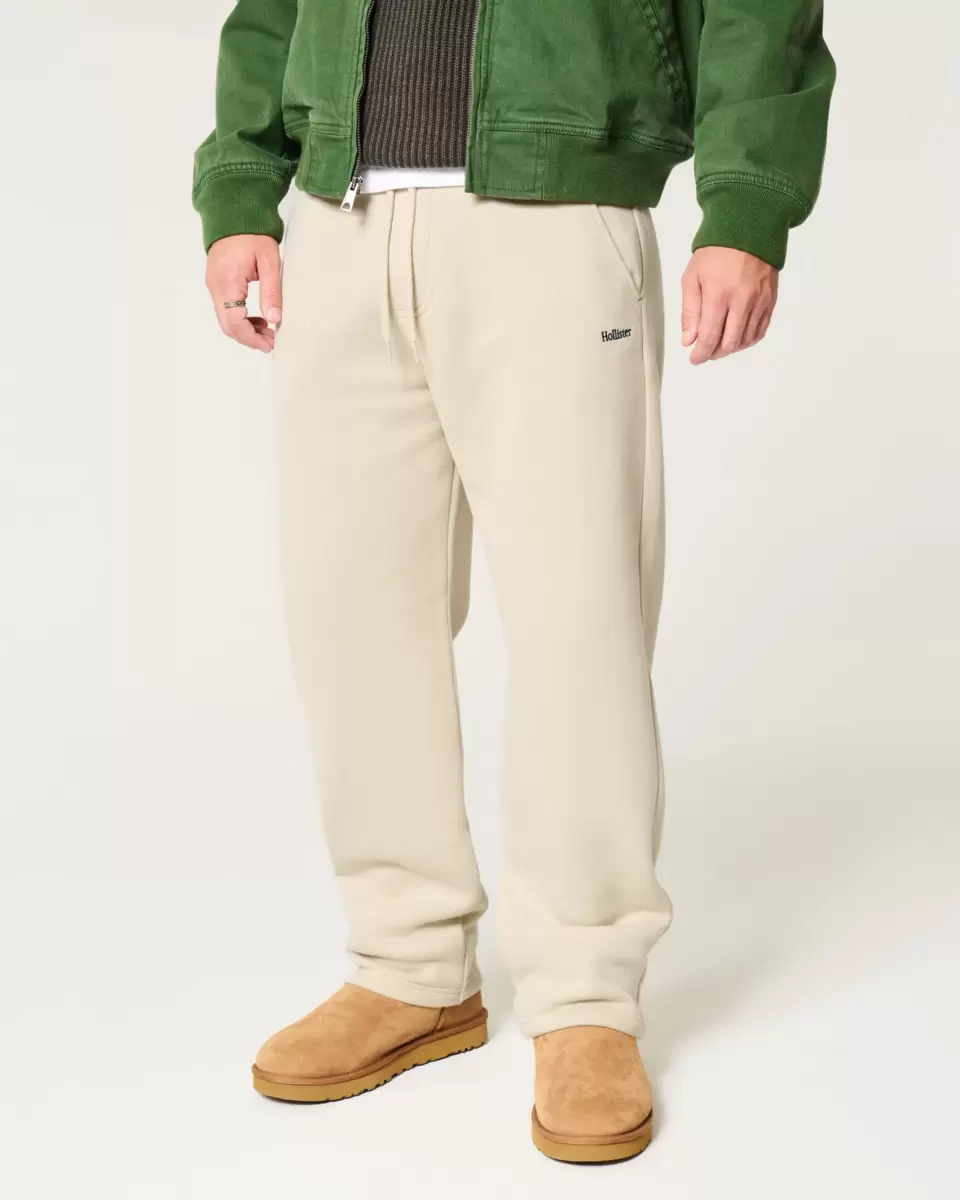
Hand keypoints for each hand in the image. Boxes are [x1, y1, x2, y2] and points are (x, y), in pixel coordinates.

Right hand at [205, 235, 282, 352]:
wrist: (234, 213)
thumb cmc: (253, 234)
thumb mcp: (269, 261)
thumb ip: (271, 291)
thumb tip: (274, 319)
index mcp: (227, 282)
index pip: (235, 322)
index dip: (252, 338)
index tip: (270, 344)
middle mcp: (215, 286)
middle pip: (228, 326)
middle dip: (249, 338)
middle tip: (271, 342)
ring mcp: (213, 285)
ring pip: (225, 319)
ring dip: (245, 330)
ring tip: (268, 331)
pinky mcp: (216, 283)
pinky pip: (225, 309)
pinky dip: (240, 319)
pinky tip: (258, 318)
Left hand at [680, 247, 778, 364]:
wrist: (749, 229)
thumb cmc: (715, 252)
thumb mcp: (692, 277)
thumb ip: (689, 311)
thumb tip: (689, 340)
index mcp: (718, 295)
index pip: (710, 337)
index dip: (701, 354)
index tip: (694, 359)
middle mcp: (741, 302)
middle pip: (730, 343)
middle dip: (715, 354)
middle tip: (706, 352)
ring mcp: (759, 302)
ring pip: (746, 339)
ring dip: (731, 348)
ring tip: (720, 344)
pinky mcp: (771, 300)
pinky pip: (761, 330)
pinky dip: (748, 340)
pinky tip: (738, 337)